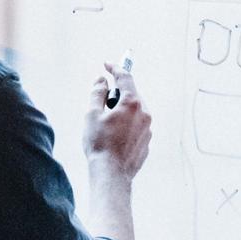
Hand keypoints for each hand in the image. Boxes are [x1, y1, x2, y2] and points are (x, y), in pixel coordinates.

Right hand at [83, 61, 153, 179]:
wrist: (111, 174)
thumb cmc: (100, 144)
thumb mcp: (92, 114)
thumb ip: (97, 93)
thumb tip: (101, 81)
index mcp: (132, 103)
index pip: (125, 77)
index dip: (115, 69)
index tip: (107, 65)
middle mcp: (144, 114)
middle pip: (131, 95)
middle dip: (118, 94)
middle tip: (102, 102)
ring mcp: (148, 129)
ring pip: (135, 112)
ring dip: (122, 112)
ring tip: (106, 125)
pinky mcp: (147, 142)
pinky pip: (137, 127)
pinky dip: (127, 126)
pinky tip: (114, 137)